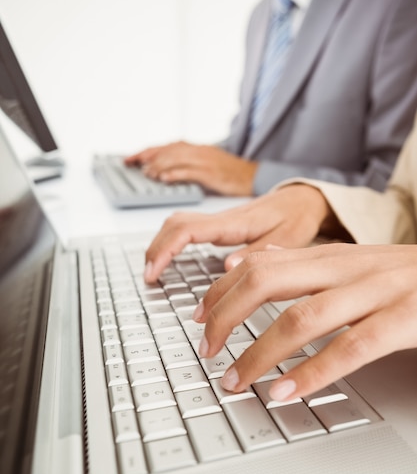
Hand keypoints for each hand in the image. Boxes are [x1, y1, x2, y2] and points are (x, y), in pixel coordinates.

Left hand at [125, 141, 256, 195]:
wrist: (253, 176)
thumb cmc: (229, 174)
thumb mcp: (206, 165)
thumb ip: (186, 166)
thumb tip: (163, 173)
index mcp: (196, 149)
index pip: (166, 147)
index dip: (146, 152)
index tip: (130, 158)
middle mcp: (198, 151)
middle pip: (167, 150)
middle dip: (148, 156)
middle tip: (133, 164)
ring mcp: (204, 161)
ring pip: (176, 158)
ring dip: (158, 165)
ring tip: (146, 173)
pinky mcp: (210, 173)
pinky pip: (189, 171)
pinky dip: (174, 174)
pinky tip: (164, 178)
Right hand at [144, 184, 332, 281]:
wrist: (303, 197)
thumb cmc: (297, 216)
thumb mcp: (288, 237)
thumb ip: (258, 252)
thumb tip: (227, 266)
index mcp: (235, 222)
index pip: (188, 230)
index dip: (165, 250)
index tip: (154, 271)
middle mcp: (222, 218)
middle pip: (174, 224)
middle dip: (155, 248)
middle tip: (148, 277)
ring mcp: (219, 220)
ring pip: (177, 223)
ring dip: (161, 244)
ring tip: (154, 270)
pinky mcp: (220, 224)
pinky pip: (186, 228)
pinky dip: (172, 242)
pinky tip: (170, 259)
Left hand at [193, 243, 416, 400]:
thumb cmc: (404, 275)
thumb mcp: (349, 262)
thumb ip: (301, 263)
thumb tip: (252, 261)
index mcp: (330, 256)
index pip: (258, 265)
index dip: (221, 290)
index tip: (199, 316)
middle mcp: (346, 268)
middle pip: (267, 282)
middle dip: (226, 317)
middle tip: (207, 351)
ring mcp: (376, 291)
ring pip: (302, 317)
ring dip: (259, 352)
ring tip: (235, 381)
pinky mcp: (405, 319)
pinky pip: (352, 347)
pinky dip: (314, 372)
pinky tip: (287, 391)